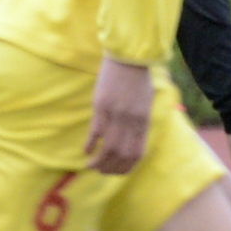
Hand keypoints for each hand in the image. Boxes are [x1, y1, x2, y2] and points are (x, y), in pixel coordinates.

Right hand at [84, 56, 154, 175]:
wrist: (128, 58)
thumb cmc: (138, 78)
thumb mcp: (145, 102)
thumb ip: (140, 121)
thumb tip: (132, 138)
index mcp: (143, 121)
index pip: (137, 153)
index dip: (127, 167)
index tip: (118, 172)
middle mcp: (131, 122)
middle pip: (121, 155)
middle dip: (111, 168)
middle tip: (102, 172)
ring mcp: (116, 115)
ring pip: (107, 149)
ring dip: (99, 162)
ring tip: (91, 166)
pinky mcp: (101, 107)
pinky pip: (95, 133)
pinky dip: (90, 145)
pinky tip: (85, 151)